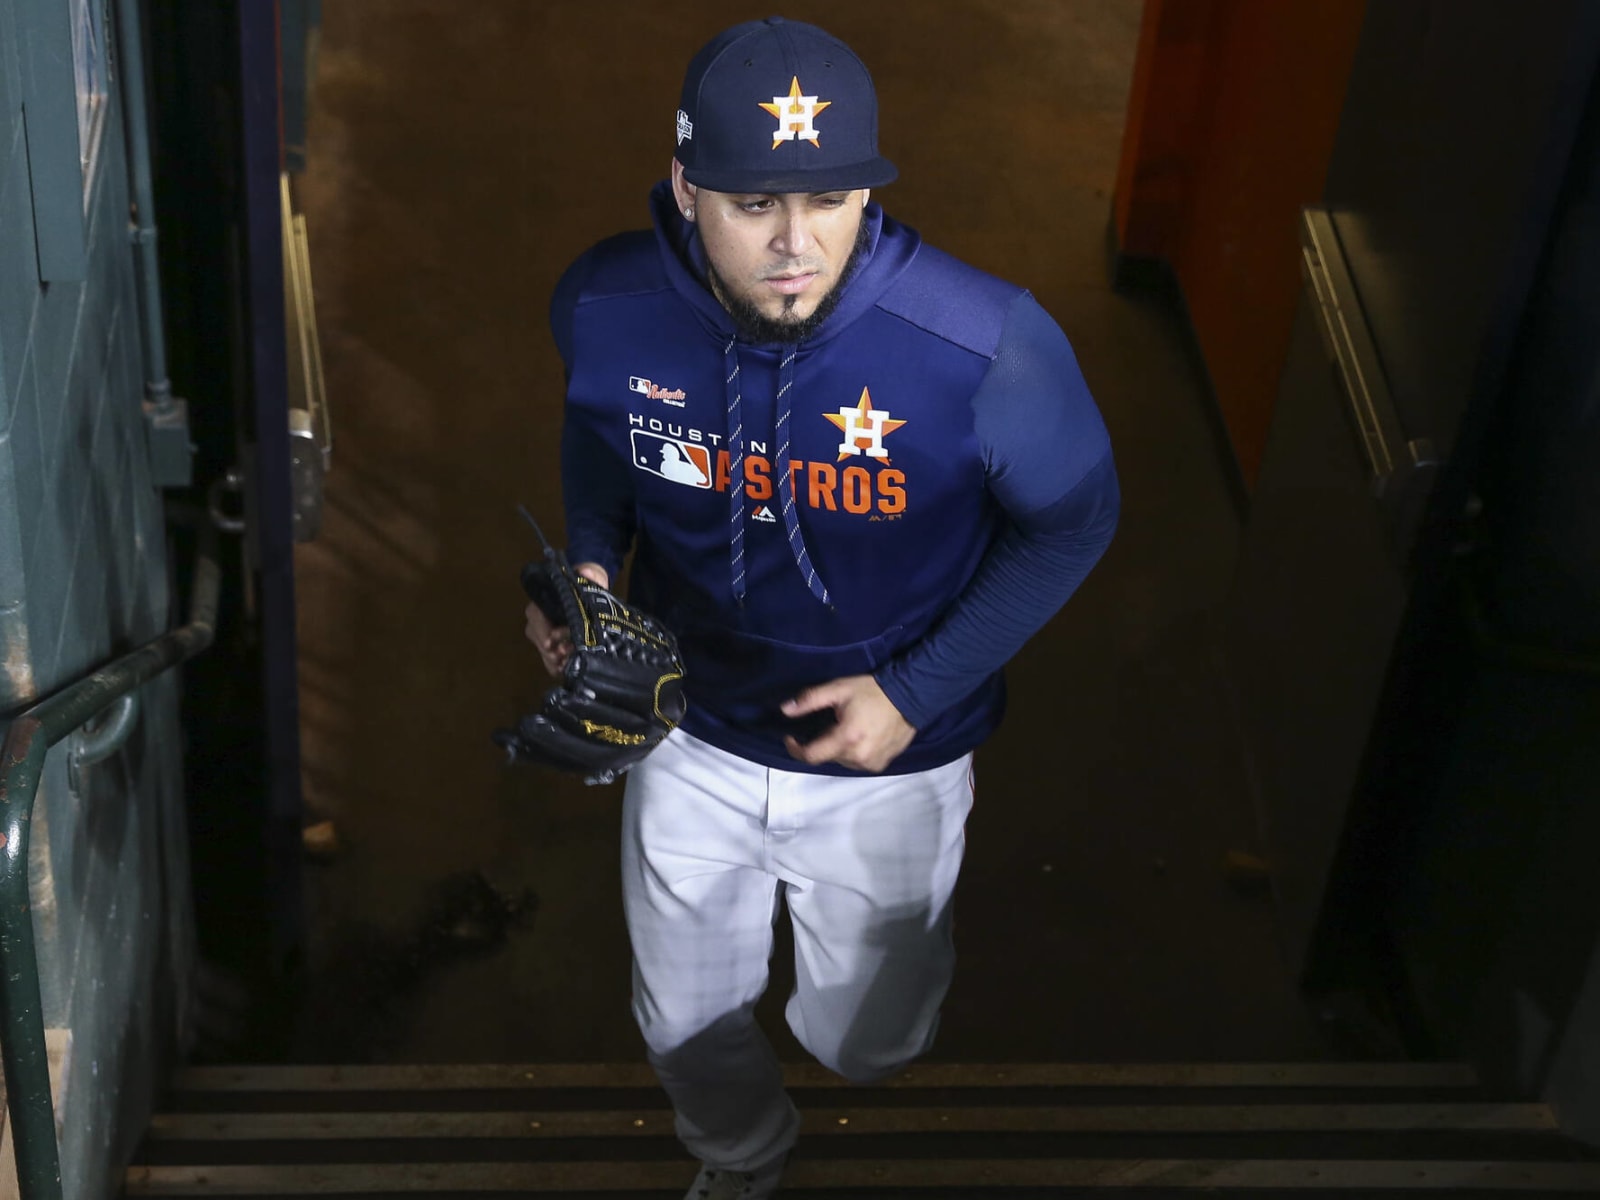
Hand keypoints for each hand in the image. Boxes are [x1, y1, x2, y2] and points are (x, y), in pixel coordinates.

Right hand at [524, 562, 608, 676]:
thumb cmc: (588, 585)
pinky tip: (567, 671)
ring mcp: (546, 634)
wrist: (594, 596)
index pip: (535, 615)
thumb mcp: (591, 578)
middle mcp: (540, 618)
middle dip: (549, 649)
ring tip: (568, 664)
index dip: (542, 629)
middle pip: (537, 637)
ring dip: (554, 661)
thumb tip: (586, 573)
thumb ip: (589, 575)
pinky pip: (550, 661)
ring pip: (543, 651)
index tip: (553, 638)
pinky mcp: (555, 648)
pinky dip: (558, 668)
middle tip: (564, 655)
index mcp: (544, 600)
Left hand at [782, 675, 916, 772]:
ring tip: (846, 729)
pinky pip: (858, 764)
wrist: (911, 697)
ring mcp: (871, 763)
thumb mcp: (839, 689)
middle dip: (823, 742)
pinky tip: (860, 737)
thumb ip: (810, 700)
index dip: (796, 749)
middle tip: (829, 724)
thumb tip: (785, 709)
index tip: (791, 738)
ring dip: (838, 749)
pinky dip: (853, 753)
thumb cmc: (873, 691)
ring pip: (842, 761)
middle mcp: (858, 756)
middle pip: (827, 757)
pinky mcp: (881, 764)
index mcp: (846, 738)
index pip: (812, 755)